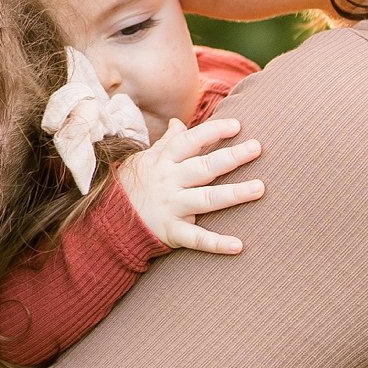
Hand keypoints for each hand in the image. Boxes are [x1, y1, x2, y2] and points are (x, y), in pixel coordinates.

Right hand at [114, 117, 262, 253]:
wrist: (107, 221)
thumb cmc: (131, 186)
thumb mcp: (145, 160)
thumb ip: (166, 143)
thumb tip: (178, 122)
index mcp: (163, 162)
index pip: (190, 141)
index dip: (213, 132)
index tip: (237, 125)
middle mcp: (169, 182)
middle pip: (203, 167)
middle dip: (231, 157)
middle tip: (257, 148)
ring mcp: (171, 206)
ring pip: (206, 199)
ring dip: (234, 194)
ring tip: (260, 188)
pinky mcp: (171, 231)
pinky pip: (196, 238)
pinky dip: (216, 243)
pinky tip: (238, 245)